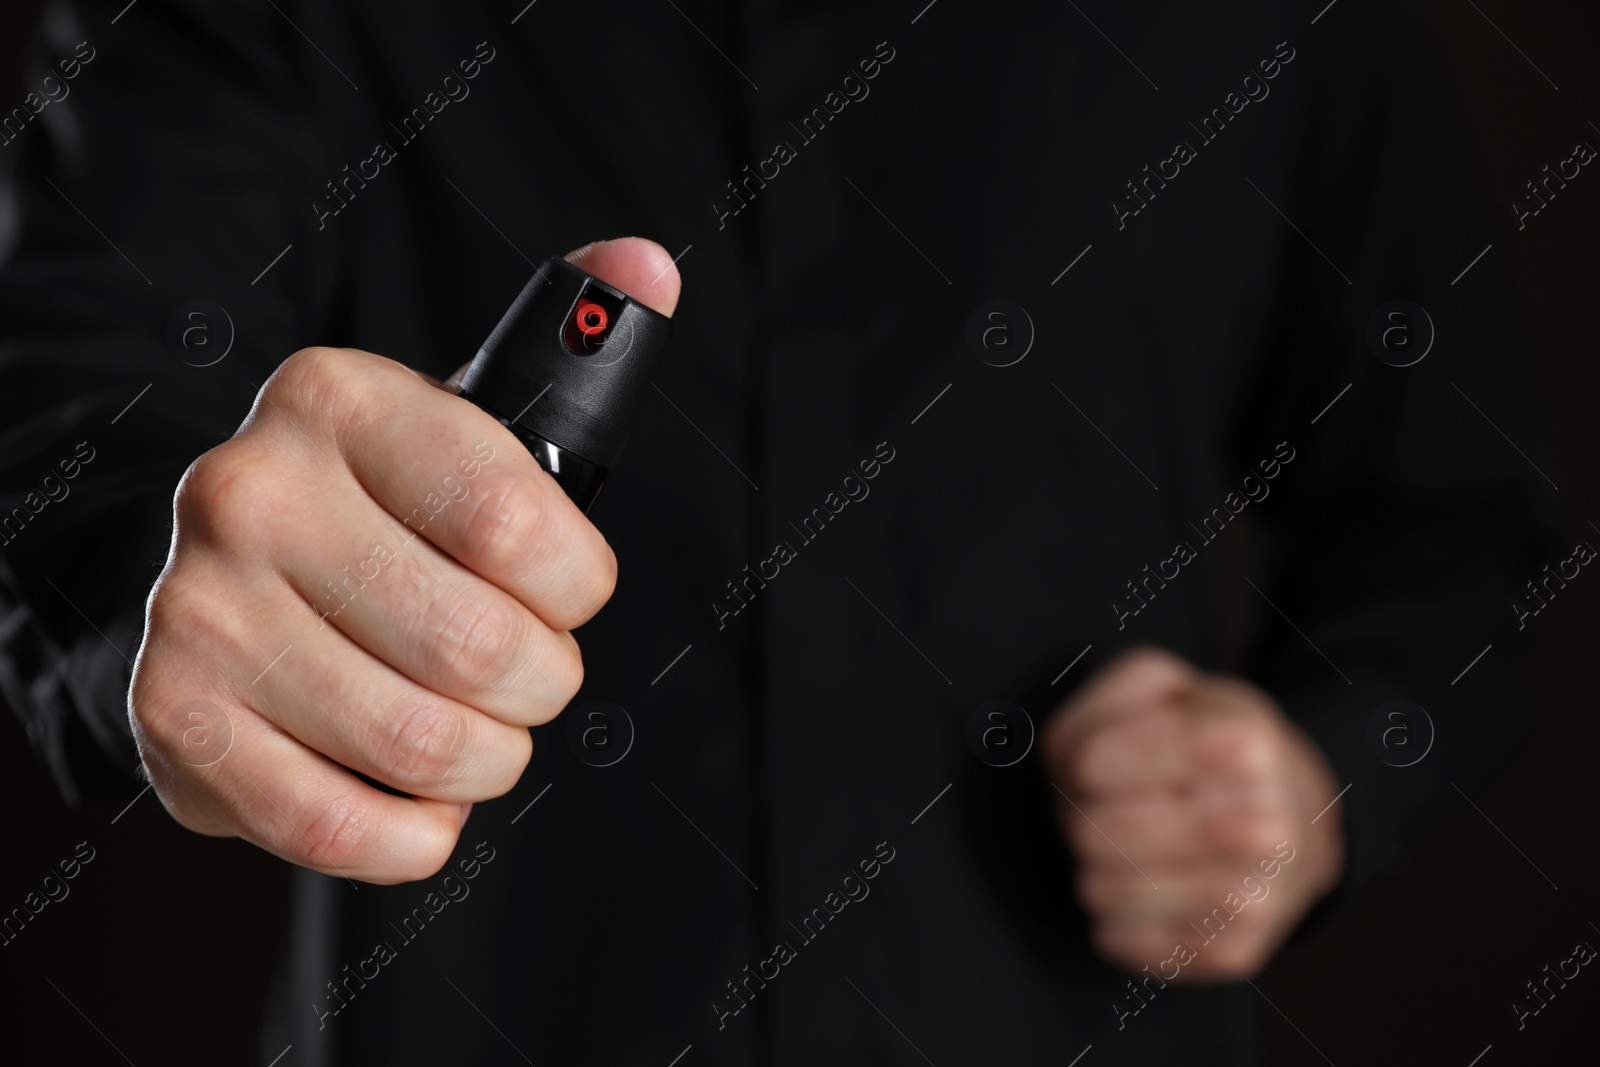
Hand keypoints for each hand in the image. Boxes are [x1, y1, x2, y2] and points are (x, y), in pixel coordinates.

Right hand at [129, 237, 679, 882]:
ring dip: (485, 760)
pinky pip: (345, 829)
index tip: (562, 588)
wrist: (221, 575)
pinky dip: (414, 832)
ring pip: (427, 747)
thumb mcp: (465, 418)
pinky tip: (413, 791)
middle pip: (482, 649)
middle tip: (521, 673)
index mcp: (339, 400)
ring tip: (468, 726)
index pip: (518, 521)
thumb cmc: (381, 509)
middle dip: (540, 684)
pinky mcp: (178, 725)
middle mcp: (251, 493)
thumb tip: (649, 265)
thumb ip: (572, 345)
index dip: (576, 585)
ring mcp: (201, 612)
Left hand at [1042, 646, 1344, 979]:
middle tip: (1115, 807)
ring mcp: (1253, 895)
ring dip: (1093, 867)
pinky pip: (1119, 940)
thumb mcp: (1164, 689)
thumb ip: (1104, 702)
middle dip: (1083, 816)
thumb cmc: (1209, 746)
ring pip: (1100, 890)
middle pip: (1091, 831)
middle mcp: (1260, 824)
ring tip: (1126, 847)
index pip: (1092, 761)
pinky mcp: (1232, 951)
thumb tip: (1079, 764)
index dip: (1083, 761)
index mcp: (1241, 743)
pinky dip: (1111, 917)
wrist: (1298, 817)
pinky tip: (1143, 888)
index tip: (1109, 760)